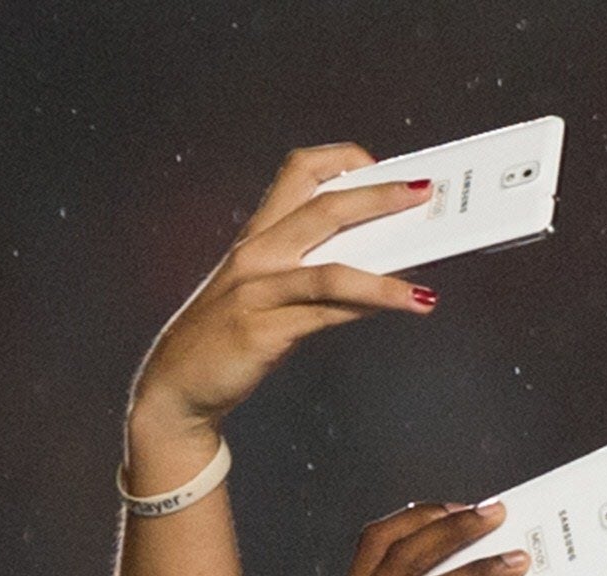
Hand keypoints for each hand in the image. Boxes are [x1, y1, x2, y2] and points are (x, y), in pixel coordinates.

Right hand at [126, 146, 435, 487]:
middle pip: (323, 208)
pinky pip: (325, 314)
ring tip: (425, 288)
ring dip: (386, 276)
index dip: (342, 161)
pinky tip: (402, 306)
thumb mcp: (273, 291)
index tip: (383, 167)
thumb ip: (320, 271)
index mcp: (259, 236)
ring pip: (331, 269)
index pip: (298, 173)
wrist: (180, 384)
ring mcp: (257, 290)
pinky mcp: (261, 329)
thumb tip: (386, 261)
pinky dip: (368, 308)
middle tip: (424, 193)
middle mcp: (256, 254)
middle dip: (379, 197)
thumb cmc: (234, 334)